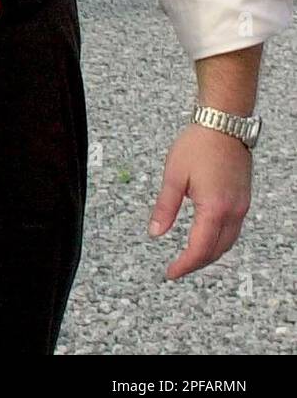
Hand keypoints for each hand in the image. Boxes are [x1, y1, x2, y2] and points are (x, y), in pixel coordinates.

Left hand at [147, 125, 252, 279]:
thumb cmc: (198, 145)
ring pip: (228, 242)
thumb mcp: (173, 176)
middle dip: (197, 263)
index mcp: (214, 208)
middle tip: (177, 268)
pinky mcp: (243, 199)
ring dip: (210, 254)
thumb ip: (165, 207)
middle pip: (217, 250)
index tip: (171, 272)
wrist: (223, 125)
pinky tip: (206, 237)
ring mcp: (241, 206)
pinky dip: (219, 240)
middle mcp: (232, 211)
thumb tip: (155, 232)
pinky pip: (233, 230)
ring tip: (189, 257)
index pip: (200, 249)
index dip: (185, 265)